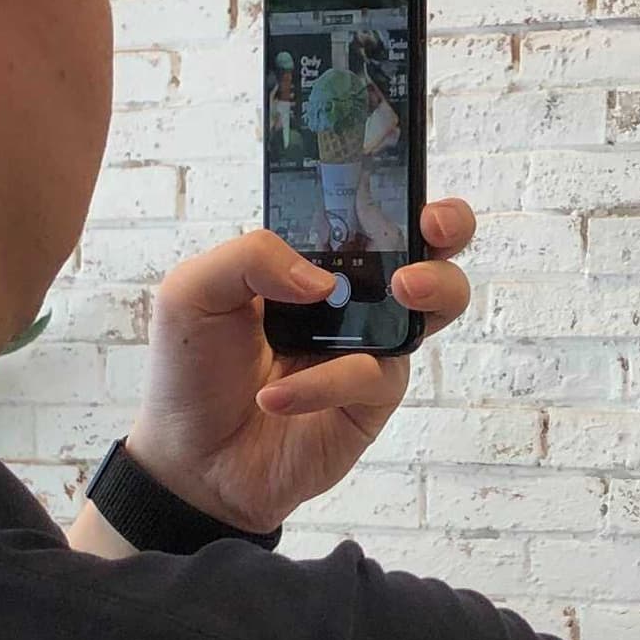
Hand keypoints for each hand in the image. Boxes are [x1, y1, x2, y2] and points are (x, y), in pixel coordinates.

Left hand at [120, 196, 475, 531]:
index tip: (400, 177)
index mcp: (310, 260)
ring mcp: (369, 345)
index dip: (394, 187)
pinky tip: (275, 396)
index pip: (364, 210)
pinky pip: (371, 375)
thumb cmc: (192, 371)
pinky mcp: (371, 398)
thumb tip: (321, 279)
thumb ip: (249, 258)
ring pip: (434, 307)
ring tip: (402, 288)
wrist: (191, 463)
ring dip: (433, 288)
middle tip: (430, 229)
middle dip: (448, 226)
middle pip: (427, 249)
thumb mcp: (193, 293)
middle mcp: (351, 297)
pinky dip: (323, 383)